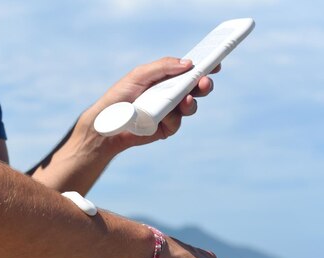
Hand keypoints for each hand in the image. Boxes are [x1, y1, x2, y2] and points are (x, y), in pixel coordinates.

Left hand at [85, 57, 219, 151]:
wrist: (108, 124)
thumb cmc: (119, 96)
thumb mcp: (139, 75)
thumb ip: (163, 67)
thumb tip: (188, 63)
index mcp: (166, 78)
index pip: (188, 71)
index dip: (203, 67)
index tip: (215, 63)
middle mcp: (170, 94)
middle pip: (195, 88)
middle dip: (203, 85)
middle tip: (205, 82)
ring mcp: (170, 111)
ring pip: (190, 106)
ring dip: (190, 103)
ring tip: (185, 101)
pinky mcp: (166, 128)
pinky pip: (176, 122)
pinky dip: (171, 119)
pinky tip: (161, 118)